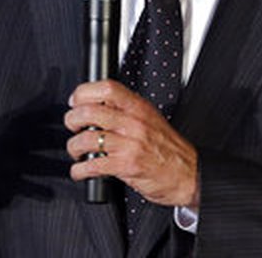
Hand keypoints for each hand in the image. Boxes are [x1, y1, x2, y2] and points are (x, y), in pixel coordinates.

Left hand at [64, 80, 198, 207]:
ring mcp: (129, 144)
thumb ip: (127, 111)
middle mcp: (133, 123)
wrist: (189, 174)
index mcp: (139, 108)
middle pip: (89, 111)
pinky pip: (93, 165)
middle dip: (72, 120)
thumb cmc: (169, 149)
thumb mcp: (151, 119)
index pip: (107, 88)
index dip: (84, 92)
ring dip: (74, 147)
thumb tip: (98, 106)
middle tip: (73, 127)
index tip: (75, 101)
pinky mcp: (127, 166)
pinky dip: (80, 170)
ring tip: (77, 152)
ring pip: (87, 139)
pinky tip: (81, 171)